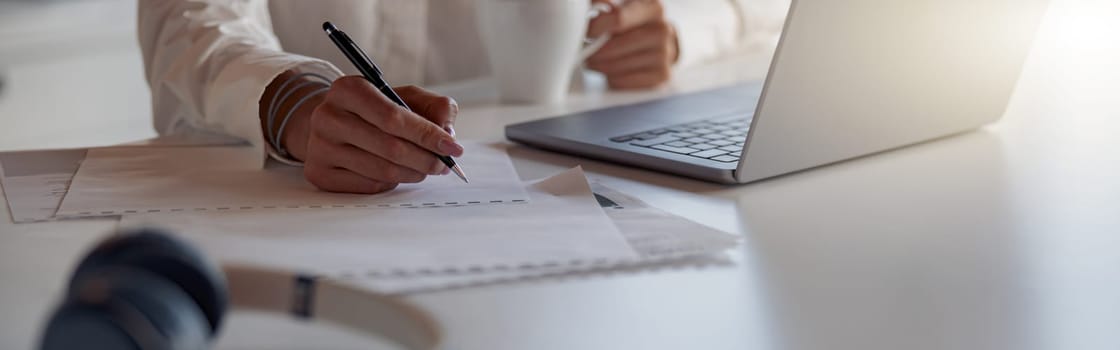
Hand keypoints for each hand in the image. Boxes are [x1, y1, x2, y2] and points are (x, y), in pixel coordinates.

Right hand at [263, 74, 462, 193]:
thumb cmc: (376, 110)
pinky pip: (369, 185)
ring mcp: (319, 147)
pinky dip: (392, 182)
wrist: (333, 126)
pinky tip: (398, 172)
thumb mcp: (406, 97)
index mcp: (348, 89)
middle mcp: (327, 116)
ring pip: (382, 170)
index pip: (394, 117)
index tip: (454, 148)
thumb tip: (448, 132)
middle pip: (390, 147)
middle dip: (426, 159)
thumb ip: (435, 107)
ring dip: (413, 173)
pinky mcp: (320, 174)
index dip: (428, 135)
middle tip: (445, 165)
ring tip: (426, 168)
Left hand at [586, 0, 678, 89]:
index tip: (586, 33)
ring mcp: (665, 53)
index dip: (596, 27)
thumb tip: (590, 5)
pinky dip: (611, 78)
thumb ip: (604, 2)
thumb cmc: (635, 22)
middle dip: (595, 51)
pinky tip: (609, 72)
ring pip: (618, 65)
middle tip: (584, 52)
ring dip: (600, 65)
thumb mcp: (623, 6)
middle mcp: (662, 29)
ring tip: (594, 61)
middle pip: (616, 46)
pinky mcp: (662, 74)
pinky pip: (625, 81)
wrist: (660, 40)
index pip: (618, 18)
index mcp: (652, 7)